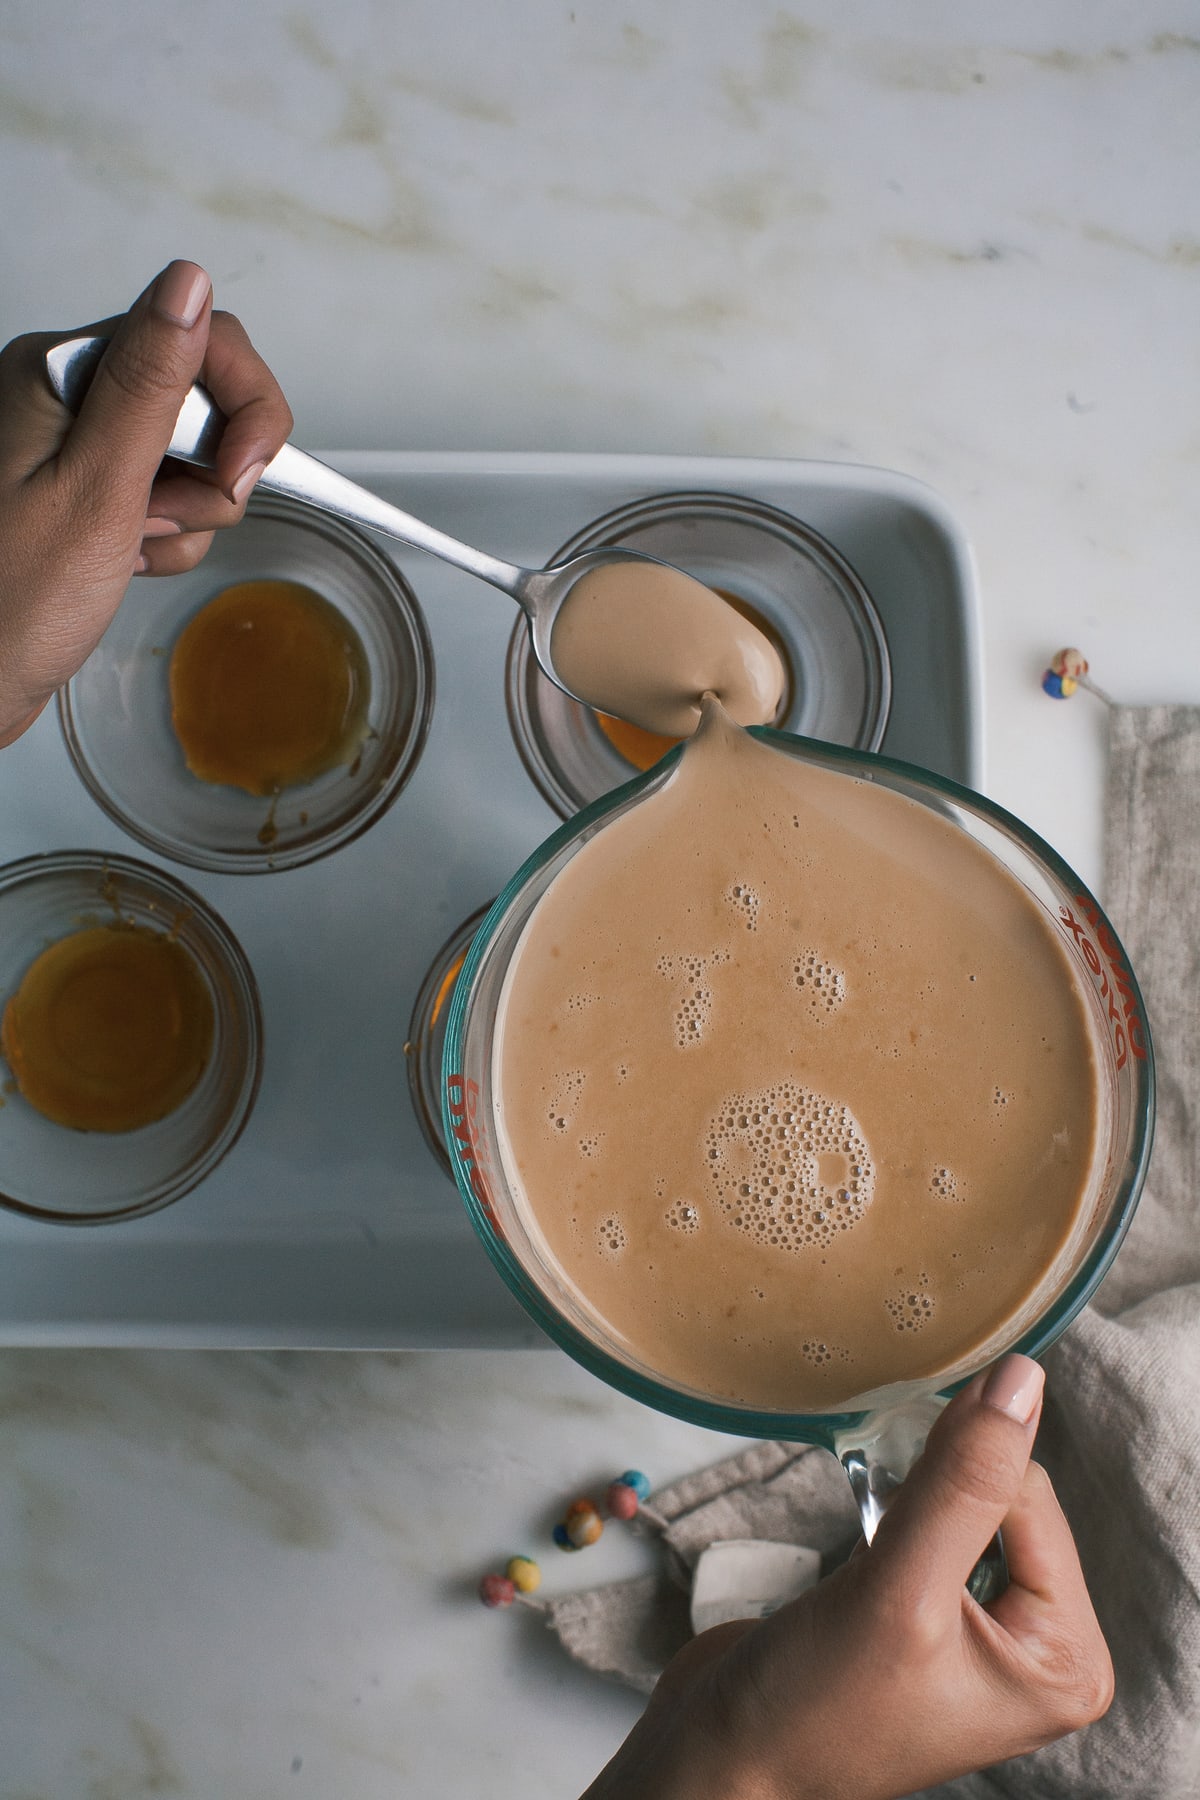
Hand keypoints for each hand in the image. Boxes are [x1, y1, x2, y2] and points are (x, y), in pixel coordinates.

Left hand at [0, 259, 292, 744]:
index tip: (241, 473)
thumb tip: (186, 287)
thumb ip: (148, 386)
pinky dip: (166, 538)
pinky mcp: (88, 492)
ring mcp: (77, 446)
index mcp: (58, 373)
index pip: (198, 339)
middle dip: (210, 471)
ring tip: (130, 549)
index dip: (243, 406)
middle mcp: (65, 396)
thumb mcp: (94, 493)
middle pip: (202, 399)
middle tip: (160, 518)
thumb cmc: (6, 607)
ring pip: (192, 457)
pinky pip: (166, 497)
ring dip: (185, 515)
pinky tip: (126, 564)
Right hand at [584, 1355, 1112, 1799]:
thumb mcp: (898, 1592)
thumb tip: (1020, 1380)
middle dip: (936, 1486)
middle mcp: (1039, 1646)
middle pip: (1006, 1495)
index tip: (898, 1483)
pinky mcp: (934, 1612)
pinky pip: (935, 1520)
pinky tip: (864, 1536)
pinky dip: (896, 1506)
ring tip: (867, 1543)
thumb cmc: (813, 1709)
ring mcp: (986, 1631)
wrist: (725, 1758)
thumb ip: (963, 1482)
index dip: (962, 1471)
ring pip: (967, 1499)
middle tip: (878, 1532)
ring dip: (912, 1493)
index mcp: (1065, 1660)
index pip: (1033, 1497)